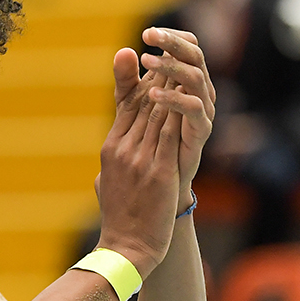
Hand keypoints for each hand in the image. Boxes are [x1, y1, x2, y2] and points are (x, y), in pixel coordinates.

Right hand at [94, 47, 182, 278]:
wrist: (127, 247)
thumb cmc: (119, 217)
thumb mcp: (107, 180)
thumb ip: (112, 161)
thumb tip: (112, 153)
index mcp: (110, 148)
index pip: (128, 105)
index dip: (144, 80)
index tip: (157, 62)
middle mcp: (123, 149)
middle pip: (144, 104)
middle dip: (160, 76)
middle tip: (174, 53)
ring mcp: (140, 160)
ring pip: (159, 114)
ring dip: (173, 88)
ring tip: (185, 67)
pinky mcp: (159, 172)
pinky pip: (172, 136)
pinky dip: (181, 114)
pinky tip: (192, 98)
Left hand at [139, 27, 215, 195]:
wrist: (158, 180)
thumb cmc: (146, 138)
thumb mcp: (130, 105)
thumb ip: (127, 80)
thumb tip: (124, 51)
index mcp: (186, 79)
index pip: (188, 45)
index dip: (171, 36)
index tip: (147, 32)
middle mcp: (200, 90)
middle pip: (195, 55)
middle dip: (173, 43)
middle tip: (150, 36)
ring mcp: (204, 110)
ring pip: (197, 78)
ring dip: (172, 67)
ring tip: (149, 61)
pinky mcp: (201, 131)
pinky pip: (194, 109)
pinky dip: (175, 98)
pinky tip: (153, 93)